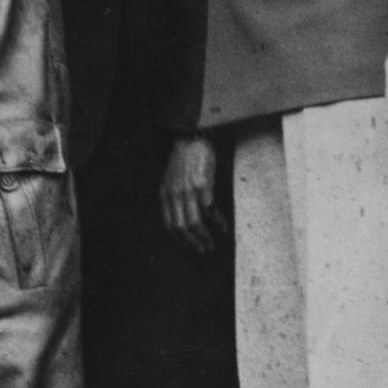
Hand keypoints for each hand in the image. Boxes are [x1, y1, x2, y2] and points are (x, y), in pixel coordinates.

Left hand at [159, 133, 227, 252]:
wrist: (191, 138)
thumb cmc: (183, 158)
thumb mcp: (171, 179)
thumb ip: (175, 197)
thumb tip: (184, 216)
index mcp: (165, 194)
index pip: (168, 225)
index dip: (178, 239)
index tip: (187, 246)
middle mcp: (174, 195)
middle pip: (180, 227)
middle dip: (191, 242)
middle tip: (201, 250)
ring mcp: (188, 191)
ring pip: (194, 222)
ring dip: (203, 236)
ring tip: (211, 244)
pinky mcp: (203, 186)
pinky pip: (210, 210)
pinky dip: (217, 222)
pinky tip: (223, 227)